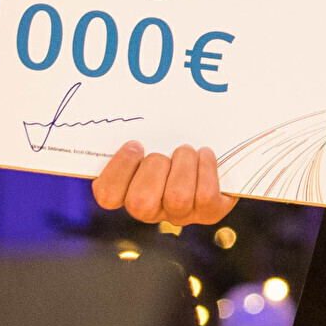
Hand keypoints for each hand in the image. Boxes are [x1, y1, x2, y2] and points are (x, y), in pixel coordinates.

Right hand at [92, 142, 235, 227]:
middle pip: (141, 202)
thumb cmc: (172, 144)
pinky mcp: (209, 212)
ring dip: (183, 164)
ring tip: (187, 150)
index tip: (135, 145)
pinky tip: (204, 154)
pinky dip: (206, 168)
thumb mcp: (150, 137)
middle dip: (154, 166)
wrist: (217, 159)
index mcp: (126, 191)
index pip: (107, 195)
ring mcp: (181, 213)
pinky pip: (205, 195)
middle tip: (163, 153)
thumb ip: (137, 133)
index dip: (119, 170)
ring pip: (177, 197)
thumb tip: (125, 111)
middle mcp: (151, 209)